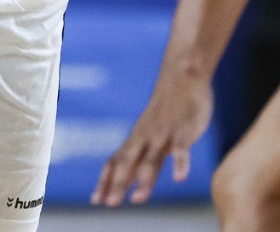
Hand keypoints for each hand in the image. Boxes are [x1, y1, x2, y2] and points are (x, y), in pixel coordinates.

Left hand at [92, 68, 212, 206]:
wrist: (183, 76)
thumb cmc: (165, 109)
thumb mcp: (148, 134)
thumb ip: (139, 158)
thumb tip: (125, 182)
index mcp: (137, 139)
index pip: (116, 161)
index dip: (106, 180)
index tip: (95, 200)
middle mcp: (146, 137)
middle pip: (129, 161)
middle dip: (118, 183)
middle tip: (110, 204)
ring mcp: (164, 134)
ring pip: (152, 158)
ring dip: (145, 179)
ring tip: (138, 199)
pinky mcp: (184, 130)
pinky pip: (182, 148)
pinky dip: (180, 163)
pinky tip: (179, 178)